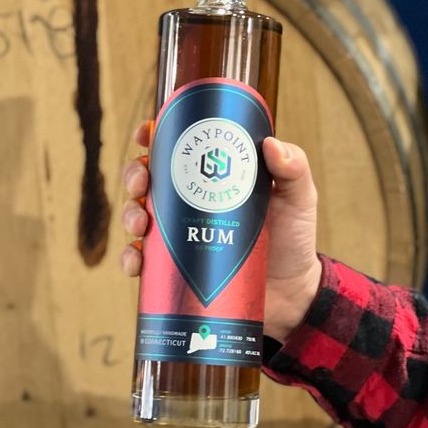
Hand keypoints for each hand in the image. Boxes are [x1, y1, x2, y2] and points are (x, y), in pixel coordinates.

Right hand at [121, 123, 322, 343]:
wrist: (292, 293)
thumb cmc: (293, 238)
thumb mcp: (298, 198)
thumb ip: (293, 169)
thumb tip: (269, 144)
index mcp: (213, 175)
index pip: (178, 148)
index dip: (155, 135)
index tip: (147, 133)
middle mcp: (190, 200)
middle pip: (149, 177)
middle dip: (135, 174)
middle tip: (142, 182)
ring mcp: (180, 234)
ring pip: (138, 215)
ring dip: (129, 214)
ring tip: (140, 224)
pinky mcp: (176, 267)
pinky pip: (143, 260)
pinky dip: (131, 258)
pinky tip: (137, 261)